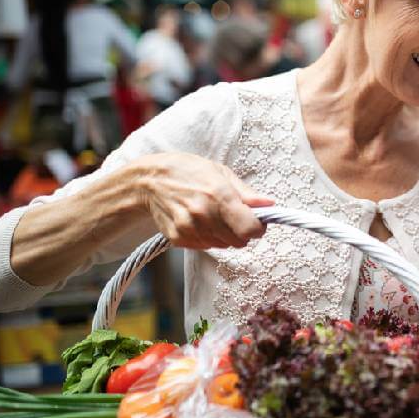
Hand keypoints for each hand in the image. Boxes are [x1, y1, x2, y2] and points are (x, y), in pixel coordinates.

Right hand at [133, 153, 274, 248]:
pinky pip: (205, 246)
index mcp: (219, 196)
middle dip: (242, 231)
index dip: (258, 227)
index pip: (250, 229)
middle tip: (233, 216)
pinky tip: (198, 221)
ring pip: (223, 246)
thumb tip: (269, 205)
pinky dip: (207, 237)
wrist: (149, 180)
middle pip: (239, 241)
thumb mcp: (221, 173)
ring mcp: (189, 229)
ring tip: (212, 215)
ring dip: (224, 235)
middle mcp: (204, 215)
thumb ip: (247, 193)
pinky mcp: (178, 238)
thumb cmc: (188, 171)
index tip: (257, 221)